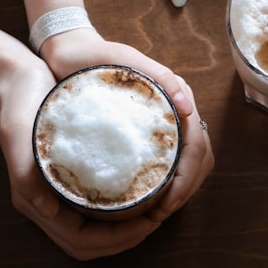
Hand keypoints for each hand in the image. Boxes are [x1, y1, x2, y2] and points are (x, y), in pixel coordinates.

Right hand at [0, 51, 178, 259]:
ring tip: (150, 215)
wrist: (17, 80)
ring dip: (120, 234)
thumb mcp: (19, 134)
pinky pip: (91, 214)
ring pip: (89, 235)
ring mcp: (52, 196)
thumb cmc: (20, 104)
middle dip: (122, 241)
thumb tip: (49, 212)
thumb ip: (26, 175)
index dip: (115, 239)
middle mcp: (42, 204)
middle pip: (86, 245)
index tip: (148, 222)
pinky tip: (136, 198)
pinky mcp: (62, 183)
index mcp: (32, 199)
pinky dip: (114, 217)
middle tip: (155, 221)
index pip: (79, 240)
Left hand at [38, 28, 214, 230]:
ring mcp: (162, 122)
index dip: (187, 178)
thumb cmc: (96, 55)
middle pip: (198, 158)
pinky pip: (166, 161)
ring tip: (156, 211)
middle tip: (160, 214)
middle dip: (186, 189)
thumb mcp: (124, 60)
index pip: (197, 145)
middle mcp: (175, 111)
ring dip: (180, 190)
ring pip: (187, 163)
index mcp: (176, 96)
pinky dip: (165, 183)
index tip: (167, 203)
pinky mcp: (145, 132)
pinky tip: (149, 198)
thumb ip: (159, 77)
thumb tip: (188, 108)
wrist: (69, 53)